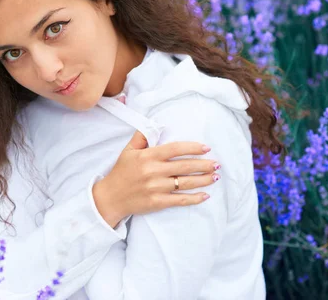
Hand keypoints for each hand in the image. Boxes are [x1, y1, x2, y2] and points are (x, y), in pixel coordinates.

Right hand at [92, 130, 219, 227]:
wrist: (110, 197)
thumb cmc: (121, 172)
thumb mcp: (128, 151)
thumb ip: (142, 137)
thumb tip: (156, 124)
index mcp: (147, 156)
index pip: (175, 149)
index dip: (192, 148)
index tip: (206, 148)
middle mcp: (153, 171)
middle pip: (184, 166)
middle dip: (204, 165)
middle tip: (217, 164)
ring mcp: (156, 188)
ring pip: (185, 183)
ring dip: (203, 180)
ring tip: (215, 177)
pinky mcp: (157, 202)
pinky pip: (180, 200)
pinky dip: (194, 198)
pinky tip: (205, 195)